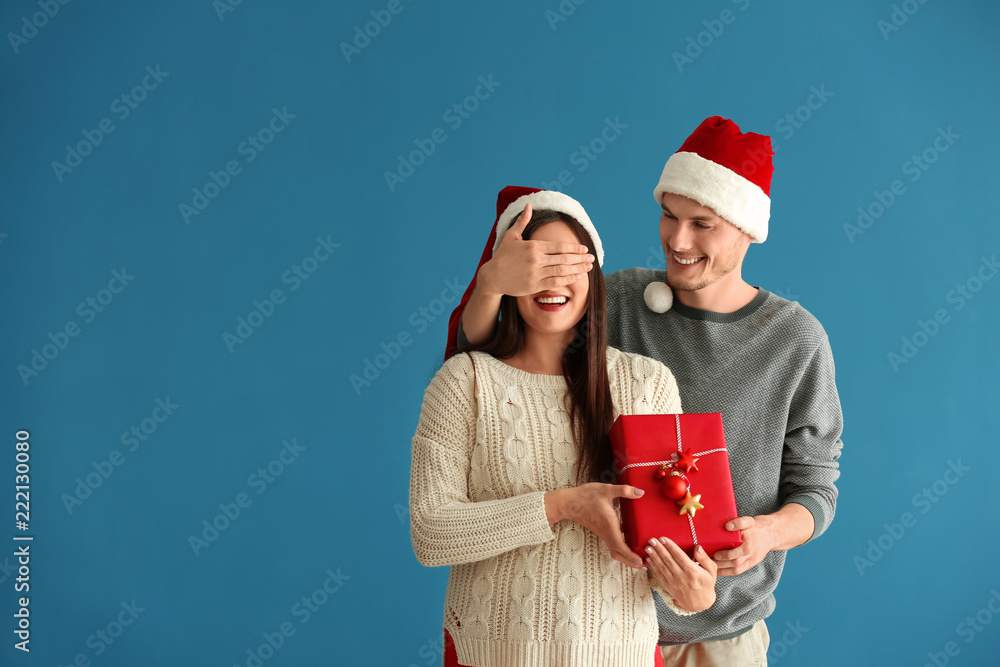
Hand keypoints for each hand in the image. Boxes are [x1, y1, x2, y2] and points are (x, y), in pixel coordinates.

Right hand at [477, 202, 594, 297]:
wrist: (492, 276)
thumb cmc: (502, 255)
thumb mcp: (511, 236)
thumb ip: (522, 221)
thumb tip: (529, 205)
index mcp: (533, 246)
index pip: (559, 246)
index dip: (574, 248)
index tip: (584, 248)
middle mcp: (536, 260)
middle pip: (564, 258)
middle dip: (580, 258)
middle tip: (592, 258)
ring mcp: (536, 273)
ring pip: (562, 271)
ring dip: (578, 268)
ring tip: (589, 267)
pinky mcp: (534, 286)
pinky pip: (555, 282)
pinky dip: (568, 279)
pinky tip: (577, 276)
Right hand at [546, 483, 646, 568]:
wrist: (568, 503)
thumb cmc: (585, 496)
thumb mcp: (605, 489)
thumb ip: (623, 490)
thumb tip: (640, 492)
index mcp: (609, 524)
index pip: (620, 546)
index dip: (631, 555)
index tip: (641, 560)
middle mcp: (606, 532)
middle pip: (618, 554)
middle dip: (631, 562)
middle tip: (645, 564)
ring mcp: (603, 534)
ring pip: (615, 551)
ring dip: (627, 558)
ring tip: (640, 558)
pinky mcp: (602, 532)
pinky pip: (613, 545)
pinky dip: (623, 550)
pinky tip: (631, 544)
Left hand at [644, 537, 717, 611]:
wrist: (700, 603)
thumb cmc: (706, 584)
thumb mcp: (712, 571)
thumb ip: (705, 558)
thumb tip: (698, 547)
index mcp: (693, 572)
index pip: (679, 556)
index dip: (670, 546)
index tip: (663, 538)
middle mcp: (682, 577)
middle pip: (668, 560)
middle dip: (659, 549)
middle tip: (652, 540)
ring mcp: (673, 582)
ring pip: (662, 566)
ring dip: (654, 556)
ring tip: (647, 547)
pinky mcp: (668, 586)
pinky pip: (659, 574)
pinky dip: (653, 565)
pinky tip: (649, 558)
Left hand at [713, 515, 776, 575]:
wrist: (772, 535)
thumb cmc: (757, 526)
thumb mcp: (749, 520)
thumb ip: (739, 522)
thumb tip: (727, 526)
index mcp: (749, 538)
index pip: (736, 544)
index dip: (725, 549)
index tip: (714, 550)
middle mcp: (750, 550)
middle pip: (735, 559)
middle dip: (721, 560)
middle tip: (708, 557)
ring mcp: (751, 558)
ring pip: (736, 566)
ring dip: (722, 567)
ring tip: (710, 564)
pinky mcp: (751, 563)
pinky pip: (739, 570)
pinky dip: (727, 572)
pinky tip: (718, 571)